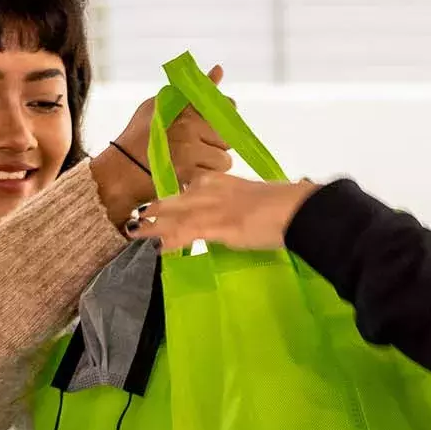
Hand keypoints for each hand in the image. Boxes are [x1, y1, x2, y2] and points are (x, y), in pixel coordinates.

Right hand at [93, 67, 234, 225]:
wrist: (120, 171)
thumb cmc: (139, 137)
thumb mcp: (161, 105)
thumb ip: (192, 91)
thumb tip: (219, 69)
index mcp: (184, 107)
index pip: (226, 106)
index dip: (225, 117)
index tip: (214, 125)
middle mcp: (189, 126)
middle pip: (227, 137)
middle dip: (217, 144)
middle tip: (198, 148)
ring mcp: (189, 150)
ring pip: (224, 160)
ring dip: (212, 163)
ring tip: (191, 162)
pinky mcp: (189, 173)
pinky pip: (213, 175)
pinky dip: (204, 177)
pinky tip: (189, 174)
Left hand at [127, 173, 320, 250]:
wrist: (298, 210)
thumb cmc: (285, 206)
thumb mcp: (255, 199)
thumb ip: (239, 205)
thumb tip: (235, 217)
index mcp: (223, 181)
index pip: (188, 187)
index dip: (169, 199)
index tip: (154, 206)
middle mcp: (213, 190)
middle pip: (174, 200)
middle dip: (153, 210)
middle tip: (132, 219)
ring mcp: (213, 207)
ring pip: (174, 216)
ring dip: (152, 227)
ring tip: (133, 234)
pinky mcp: (217, 226)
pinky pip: (186, 233)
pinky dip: (169, 241)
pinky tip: (156, 249)